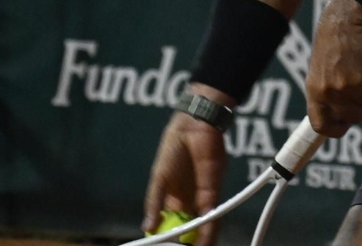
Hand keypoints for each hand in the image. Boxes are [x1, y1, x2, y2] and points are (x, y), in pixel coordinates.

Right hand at [142, 90, 231, 245]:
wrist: (194, 127)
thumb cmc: (173, 148)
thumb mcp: (158, 178)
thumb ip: (153, 202)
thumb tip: (146, 226)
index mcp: (172, 198)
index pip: (171, 223)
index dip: (169, 236)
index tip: (165, 245)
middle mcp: (189, 200)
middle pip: (188, 227)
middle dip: (187, 240)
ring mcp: (202, 197)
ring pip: (202, 224)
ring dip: (200, 239)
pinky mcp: (215, 190)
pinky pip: (212, 213)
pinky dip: (209, 227)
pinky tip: (204, 239)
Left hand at [306, 0, 361, 136]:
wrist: (348, 15)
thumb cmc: (334, 37)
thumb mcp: (320, 67)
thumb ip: (326, 91)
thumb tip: (339, 113)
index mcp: (313, 90)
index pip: (320, 125)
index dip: (335, 129)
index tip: (345, 124)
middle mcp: (329, 93)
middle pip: (353, 117)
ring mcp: (348, 88)